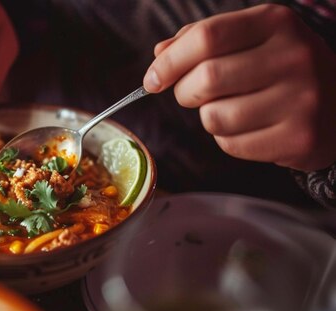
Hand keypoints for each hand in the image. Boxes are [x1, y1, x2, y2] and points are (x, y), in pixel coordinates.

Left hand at [144, 4, 335, 171]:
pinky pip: (231, 144)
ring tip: (231, 109)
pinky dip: (228, 139)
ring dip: (209, 117)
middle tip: (193, 94)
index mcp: (276, 22)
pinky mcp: (300, 137)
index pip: (206, 38)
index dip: (169, 62)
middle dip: (185, 92)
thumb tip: (160, 55)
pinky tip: (250, 127)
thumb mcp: (251, 39)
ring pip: (214, 117)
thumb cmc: (280, 69)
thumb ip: (202, 40)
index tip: (153, 79)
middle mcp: (294, 56)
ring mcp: (302, 99)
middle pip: (205, 79)